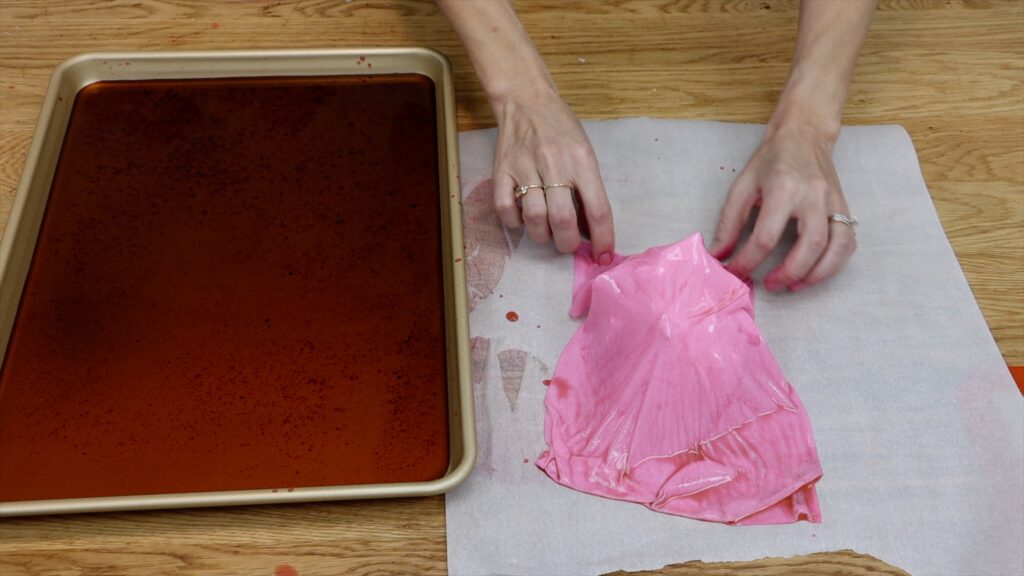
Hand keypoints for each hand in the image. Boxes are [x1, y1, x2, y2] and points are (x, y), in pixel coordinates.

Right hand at [491, 86, 613, 262]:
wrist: (526, 100)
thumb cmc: (561, 128)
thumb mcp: (584, 152)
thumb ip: (588, 188)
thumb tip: (589, 231)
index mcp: (581, 160)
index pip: (597, 208)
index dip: (603, 239)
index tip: (604, 256)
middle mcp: (554, 163)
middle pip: (563, 218)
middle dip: (568, 243)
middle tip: (568, 244)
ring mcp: (525, 166)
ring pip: (534, 217)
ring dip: (542, 235)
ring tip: (546, 232)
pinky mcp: (501, 169)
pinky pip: (505, 208)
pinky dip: (515, 222)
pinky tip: (522, 218)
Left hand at [710, 123, 855, 291]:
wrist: (805, 134)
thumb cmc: (771, 160)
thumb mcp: (742, 185)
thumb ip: (729, 222)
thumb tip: (720, 255)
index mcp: (783, 188)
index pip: (766, 236)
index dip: (748, 261)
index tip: (736, 273)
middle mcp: (813, 196)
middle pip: (810, 244)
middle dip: (789, 272)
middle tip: (771, 285)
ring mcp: (834, 201)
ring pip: (837, 246)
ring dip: (817, 274)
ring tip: (795, 286)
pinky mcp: (845, 207)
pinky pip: (848, 241)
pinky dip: (834, 263)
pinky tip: (815, 272)